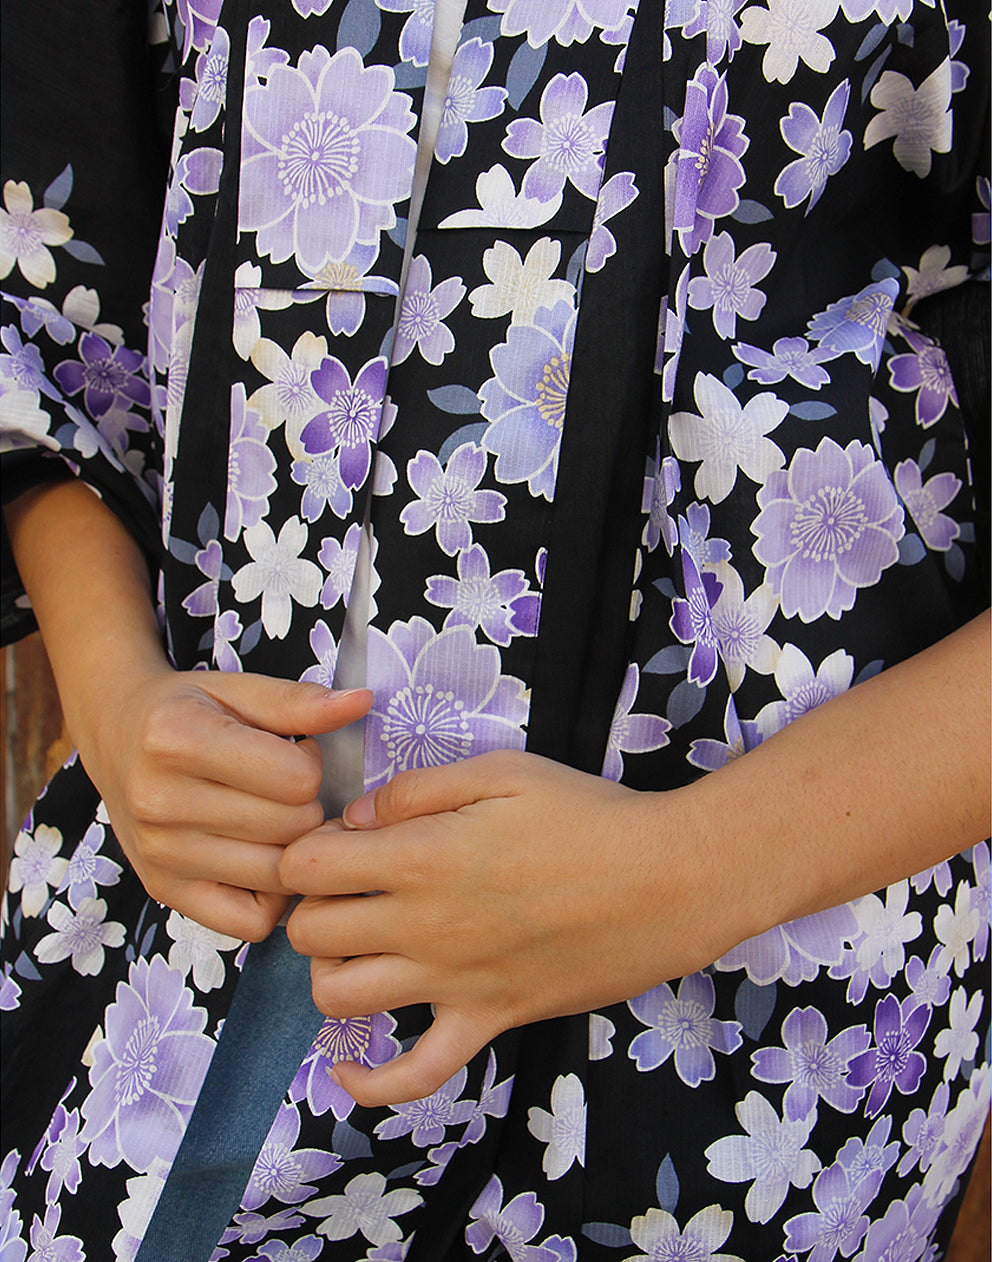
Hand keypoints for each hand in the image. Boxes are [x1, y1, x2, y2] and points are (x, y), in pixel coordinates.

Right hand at [80, 668, 371, 939]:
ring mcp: (160, 853)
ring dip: (293, 849)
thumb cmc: (187, 710)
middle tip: (285, 787)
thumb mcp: (238, 690)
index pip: (298, 778)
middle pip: (291, 827)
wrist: (115, 735)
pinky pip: (250, 923)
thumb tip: (363, 702)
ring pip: (279, 876)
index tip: (293, 752)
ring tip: (278, 818)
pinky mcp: (164, 890)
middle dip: (305, 804)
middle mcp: (160, 801)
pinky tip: (264, 859)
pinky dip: (272, 898)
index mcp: (178, 739)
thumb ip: (300, 701)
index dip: (311, 763)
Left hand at [281, 750, 738, 1105]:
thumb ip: (416, 790)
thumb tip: (355, 818)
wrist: (668, 880)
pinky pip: (415, 1076)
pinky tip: (350, 1066)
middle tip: (348, 887)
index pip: (306, 868)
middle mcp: (422, 926)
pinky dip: (370, 1083)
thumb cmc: (588, 815)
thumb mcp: (502, 772)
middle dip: (312, 906)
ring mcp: (452, 984)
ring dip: (330, 972)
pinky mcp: (489, 1022)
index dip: (303, 850)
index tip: (334, 841)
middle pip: (310, 933)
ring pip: (338, 999)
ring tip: (359, 945)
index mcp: (420, 856)